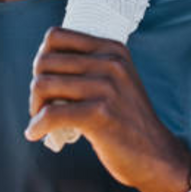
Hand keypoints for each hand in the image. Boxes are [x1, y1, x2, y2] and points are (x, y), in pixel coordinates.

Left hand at [25, 27, 190, 191]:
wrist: (155, 155)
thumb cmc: (125, 119)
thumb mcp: (115, 80)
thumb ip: (88, 65)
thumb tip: (41, 61)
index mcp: (112, 48)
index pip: (56, 36)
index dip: (43, 58)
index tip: (46, 79)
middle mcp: (110, 62)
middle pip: (45, 61)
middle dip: (36, 86)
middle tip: (42, 106)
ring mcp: (106, 87)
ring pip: (43, 84)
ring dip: (35, 106)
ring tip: (40, 120)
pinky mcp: (99, 114)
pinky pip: (50, 114)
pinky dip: (37, 125)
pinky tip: (36, 133)